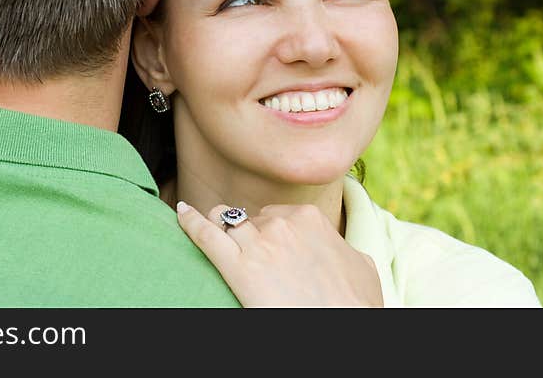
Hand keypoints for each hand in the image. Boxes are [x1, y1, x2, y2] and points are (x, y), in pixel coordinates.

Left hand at [176, 201, 382, 307]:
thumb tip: (340, 250)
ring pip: (224, 220)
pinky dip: (189, 222)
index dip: (267, 230)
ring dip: (217, 225)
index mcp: (309, 218)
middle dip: (245, 233)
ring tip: (206, 228)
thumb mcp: (361, 266)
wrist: (343, 327)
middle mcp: (281, 224)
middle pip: (249, 218)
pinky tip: (181, 215)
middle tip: (242, 250)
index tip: (263, 242)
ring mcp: (258, 243)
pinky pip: (205, 235)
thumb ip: (343, 249)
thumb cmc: (356, 306)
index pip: (276, 214)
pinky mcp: (237, 267)